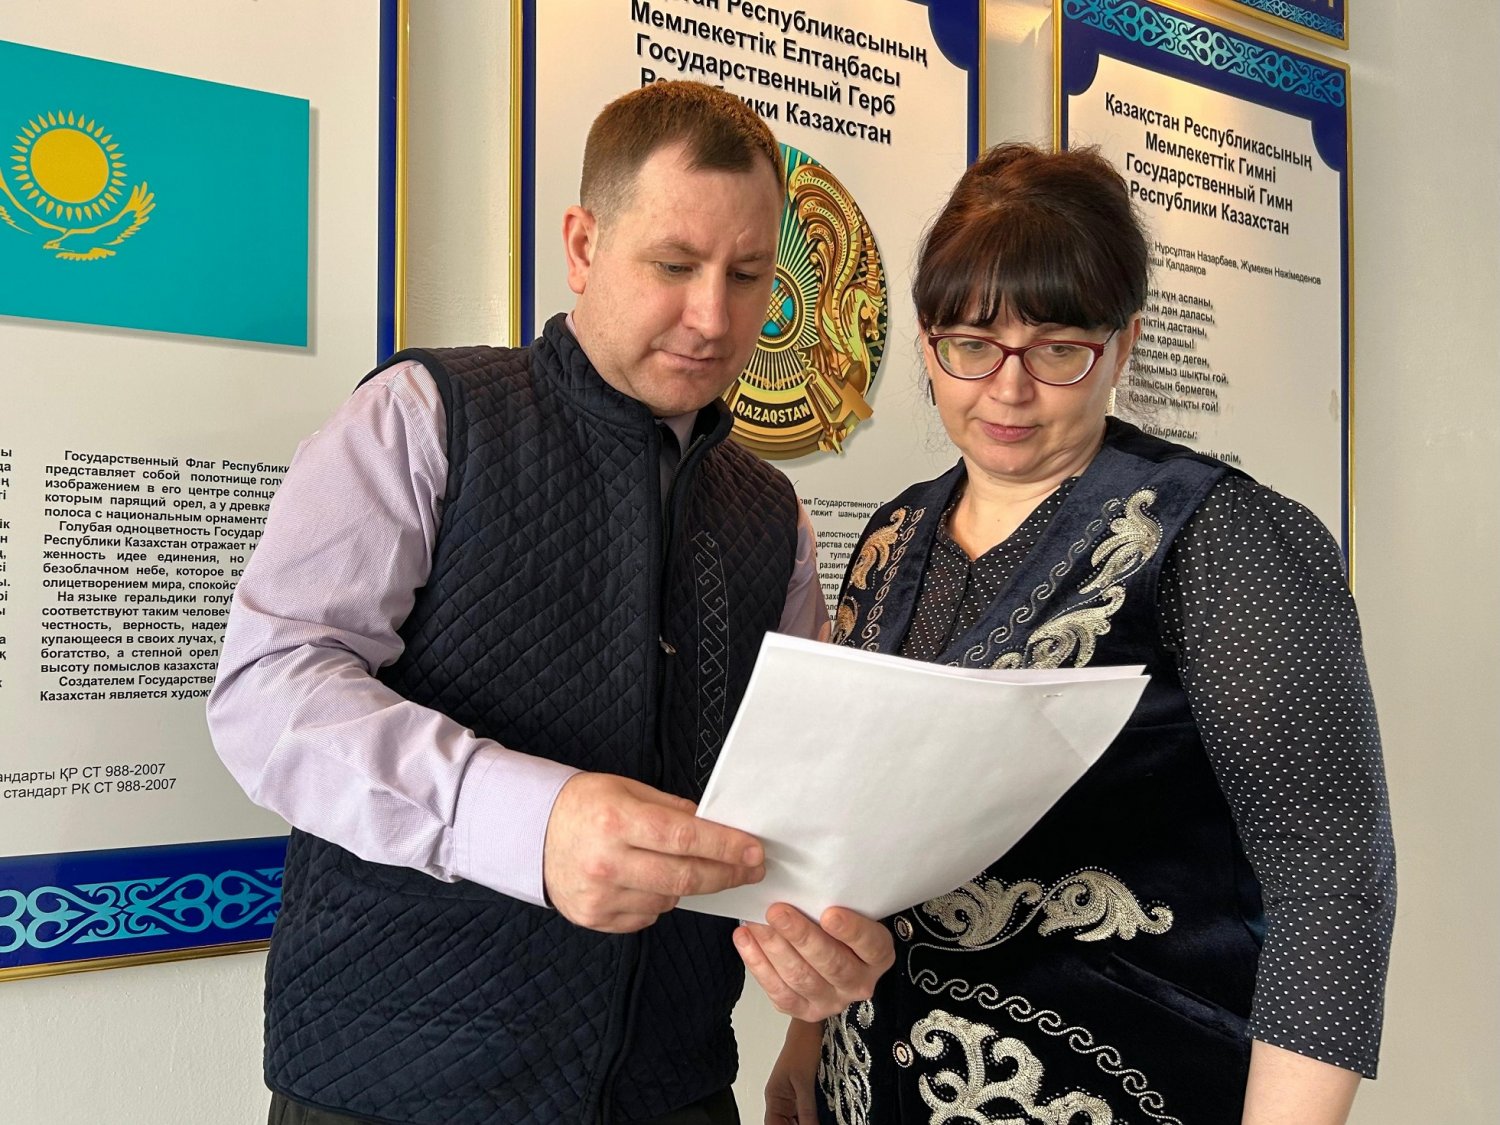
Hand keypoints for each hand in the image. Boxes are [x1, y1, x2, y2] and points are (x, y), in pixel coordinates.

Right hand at [542, 772, 764, 932]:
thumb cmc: (584, 805)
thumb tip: (716, 826)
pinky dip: (660, 901)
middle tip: (752, 869)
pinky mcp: (596, 919)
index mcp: (616, 821)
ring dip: (690, 886)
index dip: (725, 846)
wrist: (530, 834)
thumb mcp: (627, 789)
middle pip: (684, 877)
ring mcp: (600, 896)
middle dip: (727, 873)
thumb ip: (672, 809)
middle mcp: (607, 862)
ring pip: (669, 900)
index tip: (754, 850)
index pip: (684, 838)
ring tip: (687, 867)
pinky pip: (648, 916)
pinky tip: (651, 882)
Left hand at [735, 903, 894, 1020]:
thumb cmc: (838, 925)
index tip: (830, 913)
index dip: (851, 931)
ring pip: (801, 978)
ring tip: (755, 921)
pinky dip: (758, 964)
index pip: (870, 945)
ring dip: (774, 947)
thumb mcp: (849, 911)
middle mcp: (858, 983)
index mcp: (878, 956)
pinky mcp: (804, 1011)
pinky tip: (745, 939)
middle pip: (831, 963)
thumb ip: (834, 902)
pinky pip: (779, 992)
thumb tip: (801, 880)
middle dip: (801, 936)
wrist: (831, 954)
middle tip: (777, 911)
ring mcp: (831, 1001)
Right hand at [765, 1018, 822, 1124]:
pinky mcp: (804, 1091)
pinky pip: (805, 1111)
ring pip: (796, 1119)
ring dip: (806, 1122)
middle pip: (785, 1124)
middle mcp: (781, 1099)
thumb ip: (806, 1110)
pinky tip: (821, 1117)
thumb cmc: (803, 1047)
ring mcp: (792, 1095)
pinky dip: (812, 1117)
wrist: (812, 1028)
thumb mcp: (805, 1083)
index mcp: (774, 1097)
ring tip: (818, 1120)